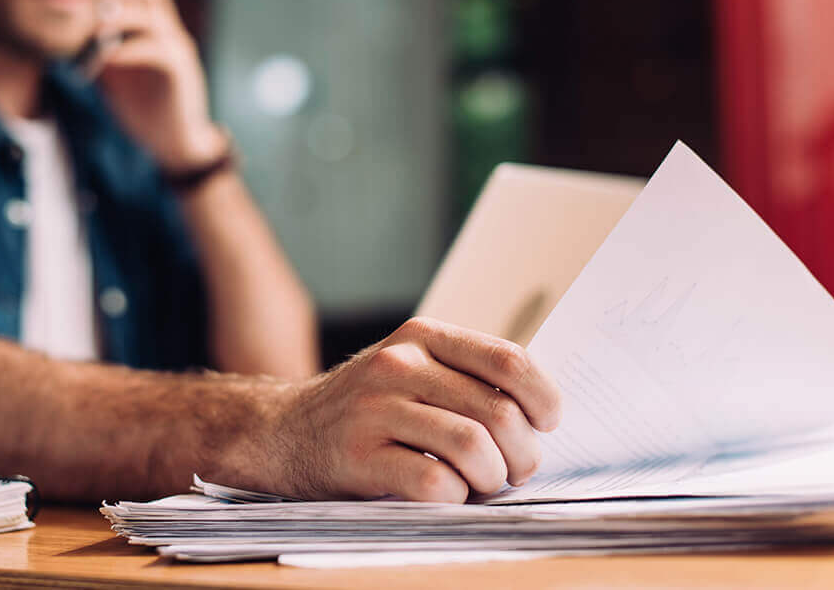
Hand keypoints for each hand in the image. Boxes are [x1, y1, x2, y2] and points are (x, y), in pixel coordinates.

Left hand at [90, 0, 224, 171]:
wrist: (173, 143)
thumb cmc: (143, 108)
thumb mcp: (112, 73)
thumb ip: (95, 50)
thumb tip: (62, 35)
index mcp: (154, 28)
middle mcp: (170, 31)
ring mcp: (178, 48)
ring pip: (153, 14)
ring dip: (120, 15)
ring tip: (93, 27)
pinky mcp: (182, 71)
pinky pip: (157, 49)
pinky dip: (129, 50)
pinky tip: (106, 58)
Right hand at [264, 317, 561, 502]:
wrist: (285, 431)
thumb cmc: (366, 406)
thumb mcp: (410, 368)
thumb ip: (464, 375)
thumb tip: (539, 409)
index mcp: (421, 337)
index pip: (507, 359)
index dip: (543, 397)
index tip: (547, 423)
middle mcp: (397, 365)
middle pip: (498, 410)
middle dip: (524, 452)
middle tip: (519, 469)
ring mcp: (375, 410)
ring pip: (472, 446)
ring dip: (493, 477)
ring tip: (485, 483)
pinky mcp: (360, 457)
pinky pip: (435, 483)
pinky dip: (457, 497)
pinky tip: (448, 493)